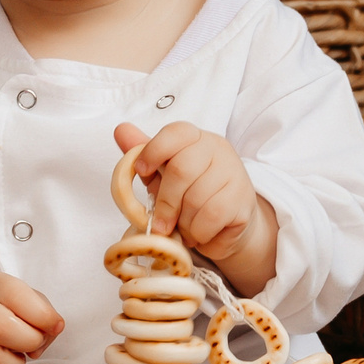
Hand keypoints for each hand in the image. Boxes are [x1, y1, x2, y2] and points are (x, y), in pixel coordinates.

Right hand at [0, 271, 64, 363]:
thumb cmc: (4, 311)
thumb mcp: (25, 300)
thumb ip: (44, 313)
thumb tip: (51, 332)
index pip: (16, 295)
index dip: (43, 315)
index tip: (54, 326)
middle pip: (0, 328)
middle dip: (29, 342)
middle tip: (33, 344)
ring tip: (16, 360)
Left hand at [115, 121, 276, 281]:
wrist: (228, 224)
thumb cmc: (190, 196)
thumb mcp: (162, 174)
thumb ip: (143, 154)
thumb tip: (121, 130)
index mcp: (195, 138)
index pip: (175, 133)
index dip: (153, 151)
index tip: (141, 171)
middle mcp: (217, 149)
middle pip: (181, 169)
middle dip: (165, 202)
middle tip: (161, 223)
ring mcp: (233, 172)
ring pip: (195, 198)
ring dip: (183, 222)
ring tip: (186, 226)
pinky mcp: (242, 199)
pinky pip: (210, 217)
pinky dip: (198, 231)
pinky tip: (200, 232)